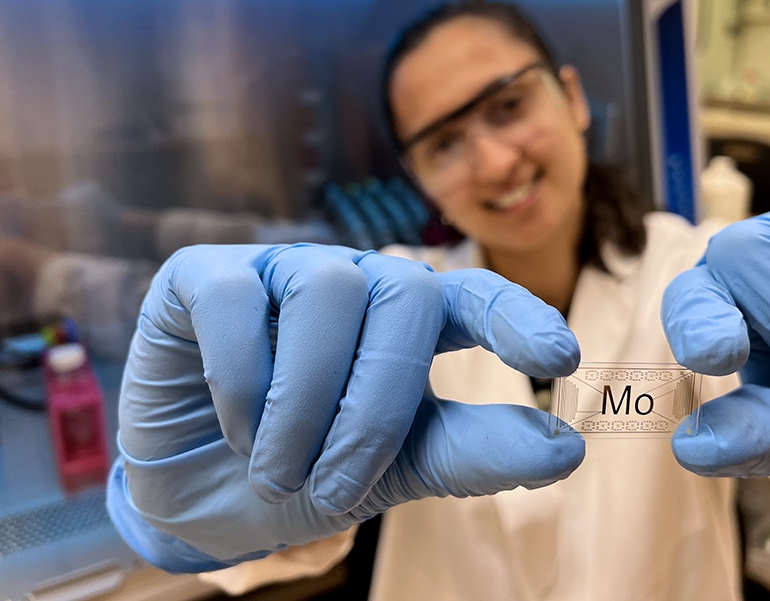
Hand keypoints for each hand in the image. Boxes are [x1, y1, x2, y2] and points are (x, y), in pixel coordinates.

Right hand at [107, 244, 581, 571]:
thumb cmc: (311, 471)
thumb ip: (473, 451)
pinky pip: (238, 300)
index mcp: (411, 321)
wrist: (203, 498)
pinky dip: (241, 380)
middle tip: (339, 483)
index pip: (476, 294)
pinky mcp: (207, 276)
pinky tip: (235, 424)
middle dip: (378, 402)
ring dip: (305, 402)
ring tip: (279, 468)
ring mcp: (281, 270)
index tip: (560, 357)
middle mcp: (355, 281)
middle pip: (406, 291)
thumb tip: (566, 447)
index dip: (517, 315)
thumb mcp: (398, 469)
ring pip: (326, 290)